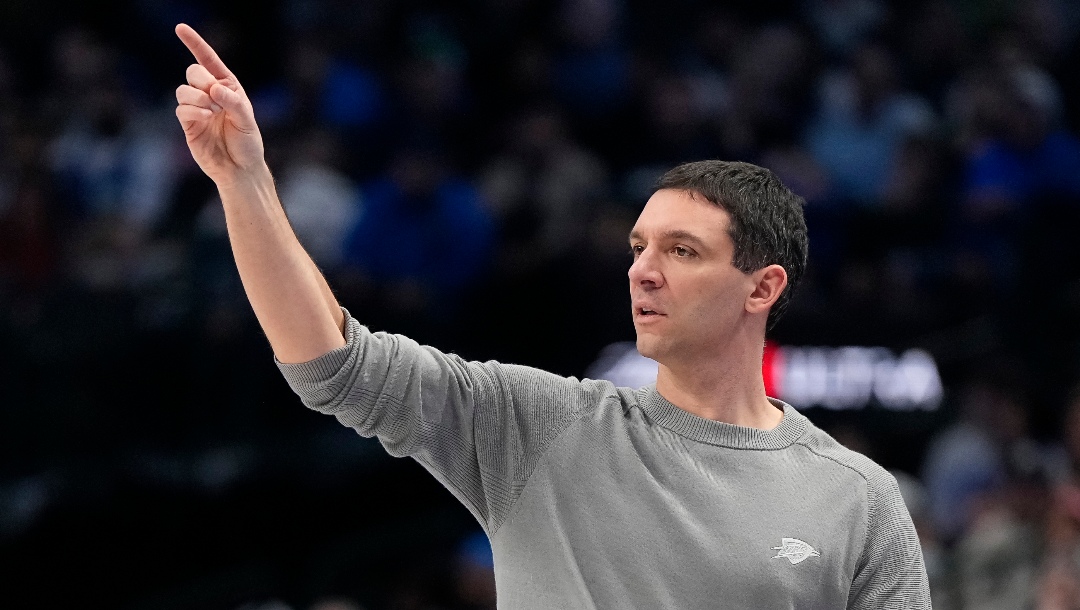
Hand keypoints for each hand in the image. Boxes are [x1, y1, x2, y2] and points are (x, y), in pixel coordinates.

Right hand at [174, 23, 264, 185]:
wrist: (240, 169)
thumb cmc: (247, 144)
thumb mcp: (247, 120)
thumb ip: (233, 102)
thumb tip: (214, 88)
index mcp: (227, 87)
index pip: (208, 61)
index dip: (194, 43)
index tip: (180, 28)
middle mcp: (210, 95)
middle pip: (193, 72)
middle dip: (203, 81)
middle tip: (217, 99)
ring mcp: (197, 109)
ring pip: (183, 90)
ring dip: (198, 98)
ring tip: (213, 112)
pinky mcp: (188, 124)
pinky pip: (181, 109)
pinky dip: (193, 111)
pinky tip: (207, 118)